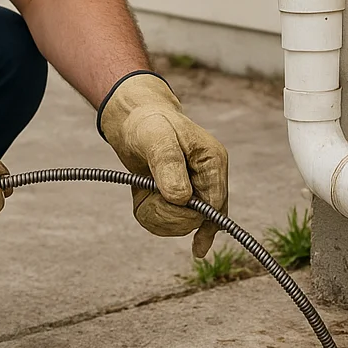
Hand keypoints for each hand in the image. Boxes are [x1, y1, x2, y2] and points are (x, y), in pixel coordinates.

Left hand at [98, 72, 228, 257]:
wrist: (133, 121)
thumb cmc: (148, 124)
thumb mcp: (156, 139)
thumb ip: (169, 166)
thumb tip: (181, 199)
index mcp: (213, 162)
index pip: (214, 205)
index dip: (189, 213)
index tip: (163, 201)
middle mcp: (209, 179)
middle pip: (201, 220)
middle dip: (170, 214)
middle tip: (149, 195)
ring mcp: (195, 190)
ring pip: (185, 226)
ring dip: (159, 217)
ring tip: (144, 194)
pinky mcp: (179, 199)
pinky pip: (173, 224)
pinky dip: (155, 218)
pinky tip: (145, 206)